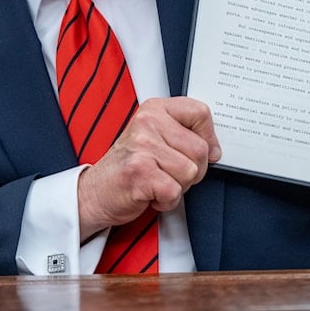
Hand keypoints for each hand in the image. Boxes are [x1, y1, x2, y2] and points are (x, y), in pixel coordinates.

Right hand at [76, 96, 220, 240]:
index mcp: (155, 109)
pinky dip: (167, 201)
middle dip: (193, 170)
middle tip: (171, 173)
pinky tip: (151, 194)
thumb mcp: (154, 137)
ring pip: (190, 172)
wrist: (94, 192)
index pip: (200, 112)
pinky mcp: (139, 172)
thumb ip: (183, 134)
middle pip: (200, 149)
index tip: (206, 151)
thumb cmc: (128, 166)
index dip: (209, 137)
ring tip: (158, 182)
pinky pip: (175, 191)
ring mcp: (142, 146)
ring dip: (179, 186)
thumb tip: (215, 149)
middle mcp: (147, 123)